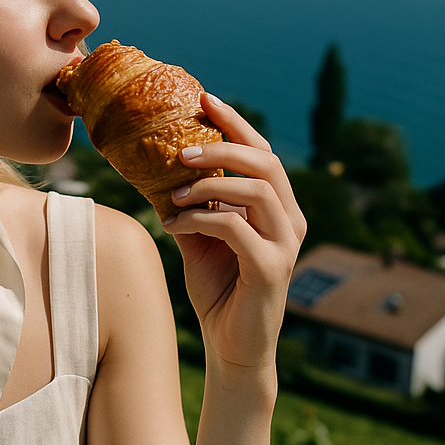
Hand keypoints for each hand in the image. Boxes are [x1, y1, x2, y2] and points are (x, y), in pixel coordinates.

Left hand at [159, 93, 305, 371]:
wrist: (232, 346)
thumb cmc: (218, 286)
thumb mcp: (199, 235)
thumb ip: (190, 201)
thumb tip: (154, 162)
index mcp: (277, 207)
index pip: (262, 152)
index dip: (236, 122)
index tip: (205, 99)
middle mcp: (290, 221)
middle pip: (266, 162)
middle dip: (222, 147)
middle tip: (180, 149)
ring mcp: (286, 245)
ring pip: (256, 189)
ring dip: (209, 183)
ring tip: (174, 190)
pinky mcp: (272, 270)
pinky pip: (236, 227)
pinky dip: (200, 218)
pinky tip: (172, 226)